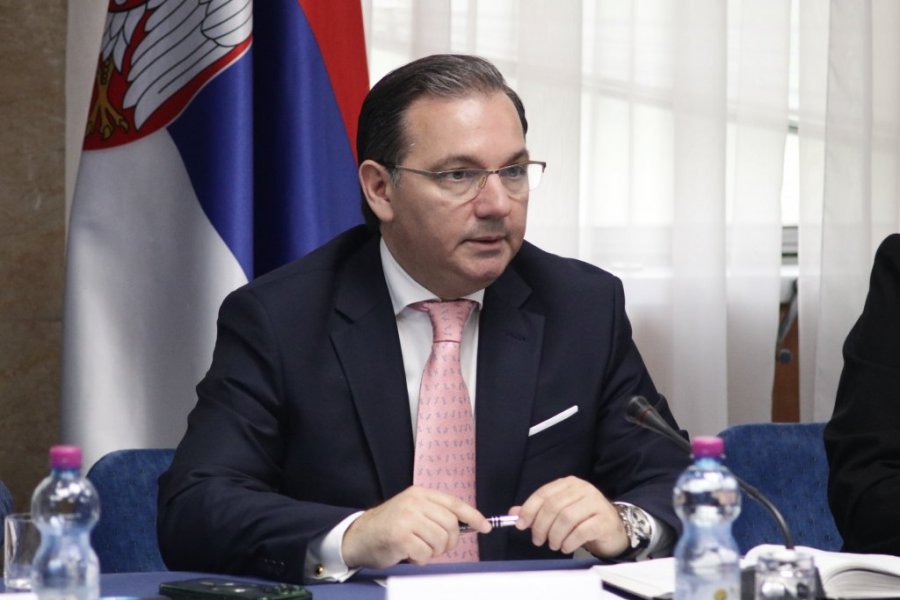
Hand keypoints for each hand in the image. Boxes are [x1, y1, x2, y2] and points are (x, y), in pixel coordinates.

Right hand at [341, 486, 489, 567]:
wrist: (359, 536)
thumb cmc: (389, 526)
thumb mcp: (413, 510)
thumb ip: (435, 513)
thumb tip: (468, 524)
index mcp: (420, 493)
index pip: (454, 503)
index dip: (473, 516)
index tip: (485, 527)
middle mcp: (414, 502)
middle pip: (451, 524)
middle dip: (450, 541)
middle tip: (438, 547)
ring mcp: (407, 518)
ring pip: (440, 540)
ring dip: (434, 551)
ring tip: (419, 548)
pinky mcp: (401, 536)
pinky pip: (425, 553)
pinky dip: (421, 559)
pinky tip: (409, 553)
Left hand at [509, 476, 628, 556]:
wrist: (613, 529)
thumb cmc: (583, 519)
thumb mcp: (560, 512)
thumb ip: (538, 511)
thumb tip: (514, 513)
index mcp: (569, 483)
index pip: (544, 493)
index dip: (529, 509)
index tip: (521, 524)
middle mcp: (583, 489)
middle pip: (553, 506)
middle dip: (541, 526)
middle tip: (538, 540)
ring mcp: (596, 503)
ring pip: (566, 518)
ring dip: (555, 535)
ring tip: (554, 544)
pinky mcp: (604, 520)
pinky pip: (581, 531)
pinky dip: (569, 542)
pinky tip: (566, 547)